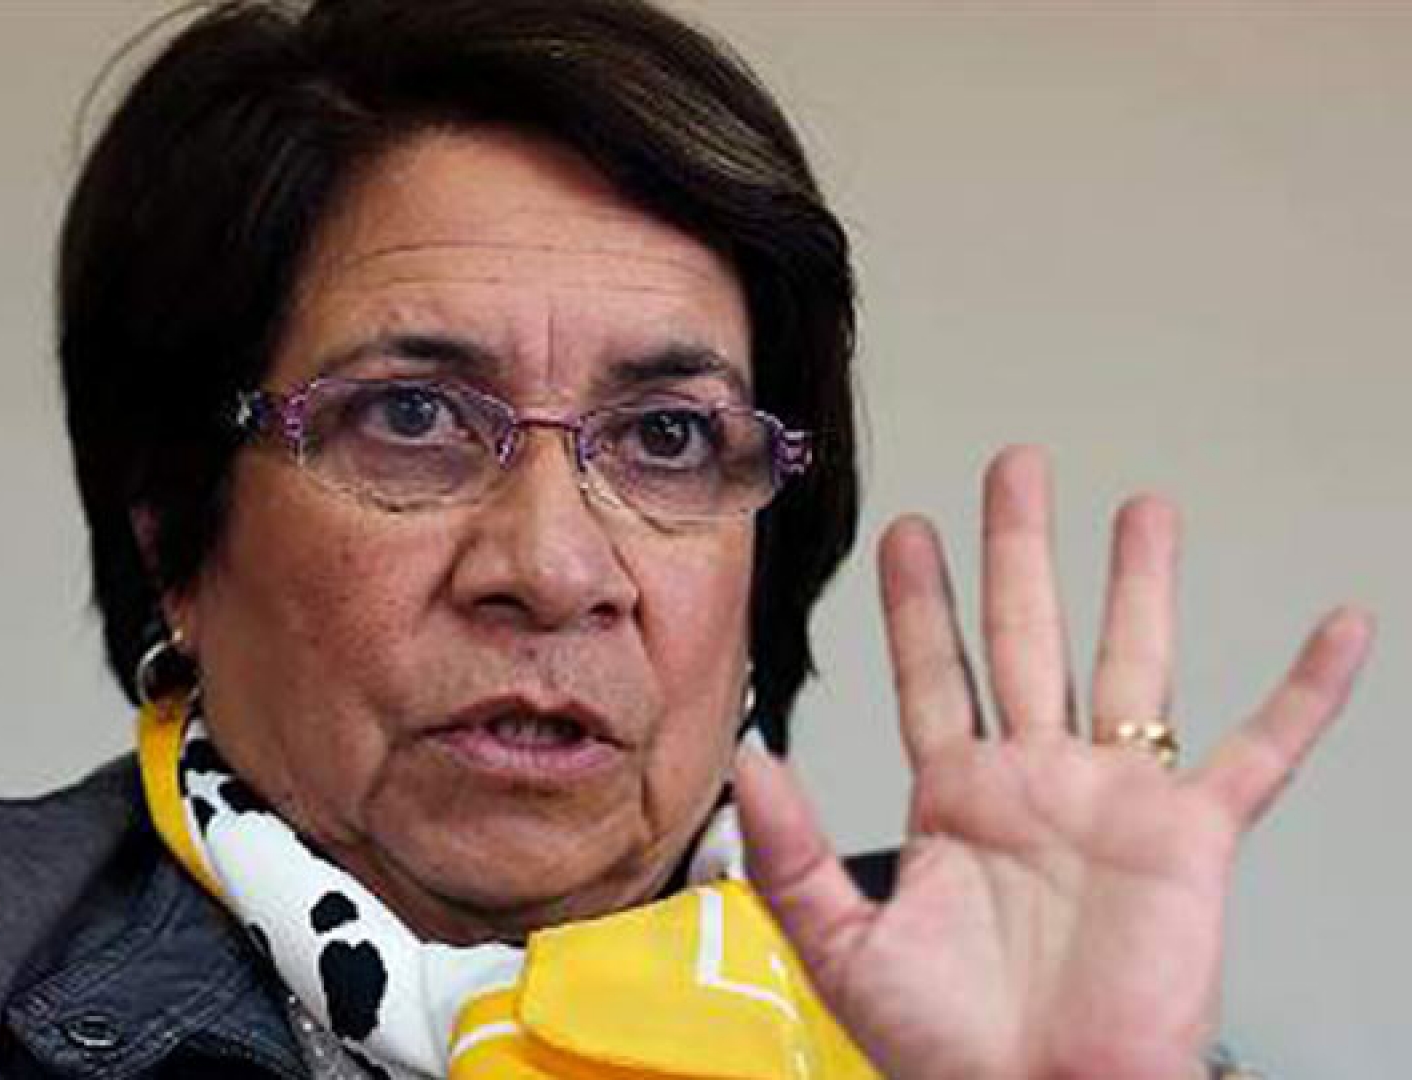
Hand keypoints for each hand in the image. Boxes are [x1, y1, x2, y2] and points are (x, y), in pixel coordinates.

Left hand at [736, 445, 1372, 1079]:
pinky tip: (1339, 630)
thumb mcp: (842, 945)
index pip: (931, 673)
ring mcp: (1116, 802)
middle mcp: (1035, 782)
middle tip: (1015, 467)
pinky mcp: (1191, 840)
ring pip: (1132, 665)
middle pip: (1027, 637)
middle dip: (1019, 551)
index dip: (916, 601)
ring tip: (1143, 507)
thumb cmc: (947, 1047)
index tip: (905, 529)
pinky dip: (1307, 693)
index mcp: (955, 800)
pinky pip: (1263, 754)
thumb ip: (792, 851)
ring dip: (1139, 586)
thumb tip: (752, 759)